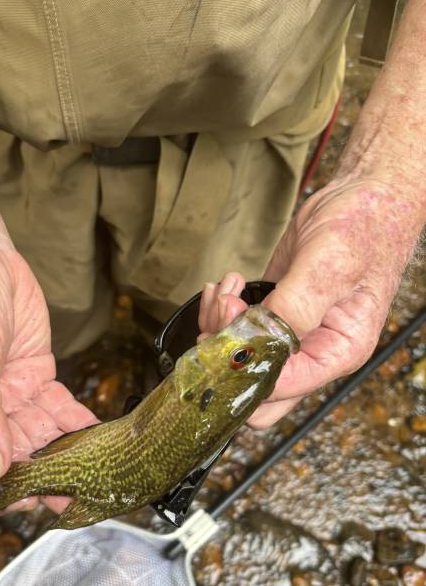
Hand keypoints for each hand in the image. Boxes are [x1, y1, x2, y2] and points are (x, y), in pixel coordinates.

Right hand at [0, 220, 95, 508]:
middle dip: (32, 482)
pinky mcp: (31, 380)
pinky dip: (75, 427)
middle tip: (69, 499)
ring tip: (91, 481)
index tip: (15, 504)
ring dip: (59, 461)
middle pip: (0, 462)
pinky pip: (56, 412)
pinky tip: (97, 441)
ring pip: (32, 441)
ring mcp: (2, 397)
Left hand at [198, 179, 416, 426]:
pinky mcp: (273, 315)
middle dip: (227, 356)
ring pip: (238, 361)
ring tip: (229, 290)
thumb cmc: (364, 225)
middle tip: (226, 314)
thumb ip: (295, 308)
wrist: (364, 194)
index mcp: (337, 354)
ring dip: (220, 327)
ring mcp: (290, 336)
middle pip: (254, 390)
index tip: (236, 321)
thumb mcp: (331, 266)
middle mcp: (312, 353)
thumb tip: (257, 342)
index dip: (246, 362)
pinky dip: (220, 312)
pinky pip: (235, 332)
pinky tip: (228, 286)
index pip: (277, 390)